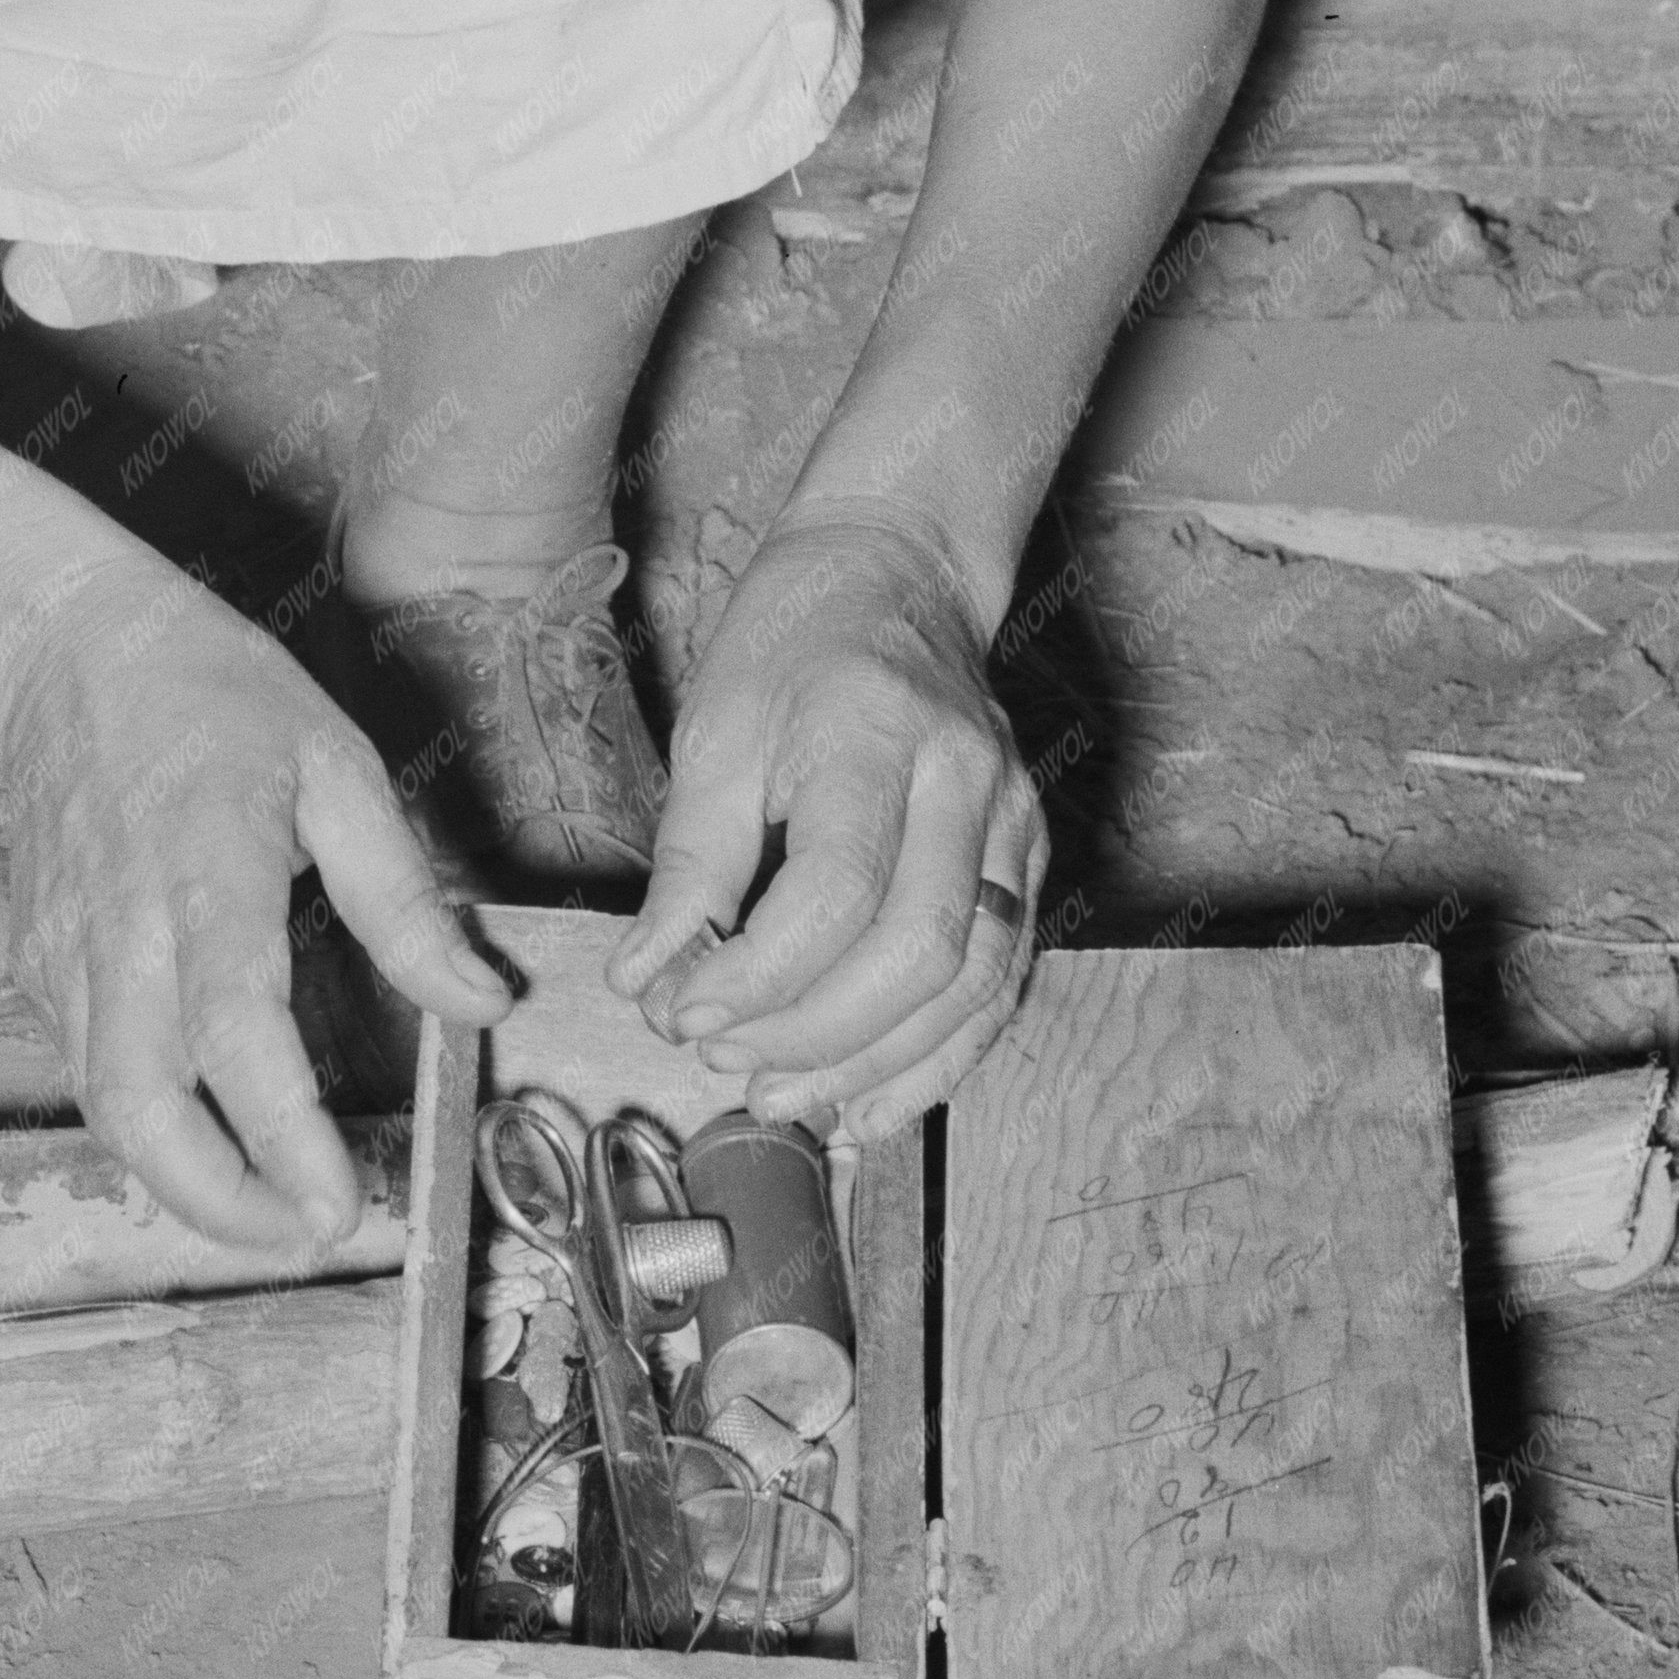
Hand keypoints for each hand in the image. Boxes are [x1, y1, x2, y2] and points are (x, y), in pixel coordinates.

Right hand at [0, 558, 507, 1255]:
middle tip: (307, 1233)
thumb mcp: (337, 769)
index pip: (235, 1032)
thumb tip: (478, 1002)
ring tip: (271, 1206)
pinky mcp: (37, 962)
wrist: (64, 645)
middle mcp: (120, 926)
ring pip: (105, 1107)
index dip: (282, 1137)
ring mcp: (63, 950)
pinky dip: (146, 1124)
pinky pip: (87, 1070)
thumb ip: (403, 900)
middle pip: (140, 1108)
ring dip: (183, 1182)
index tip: (336, 1208)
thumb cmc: (212, 695)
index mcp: (206, 870)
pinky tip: (210, 1133)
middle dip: (219, 1203)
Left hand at [610, 504, 1045, 1130]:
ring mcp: (1015, 824)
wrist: (897, 577)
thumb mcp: (715, 731)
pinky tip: (869, 1101)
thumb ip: (688, 864)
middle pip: (919, 950)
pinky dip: (938, 1057)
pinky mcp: (1029, 861)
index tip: (683, 1012)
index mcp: (877, 732)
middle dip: (815, 1033)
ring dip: (877, 1062)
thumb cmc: (791, 645)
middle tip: (723, 1060)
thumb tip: (648, 982)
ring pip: (973, 983)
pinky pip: (1000, 983)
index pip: (836, 889)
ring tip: (784, 1101)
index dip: (758, 974)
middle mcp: (968, 782)